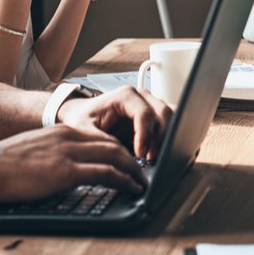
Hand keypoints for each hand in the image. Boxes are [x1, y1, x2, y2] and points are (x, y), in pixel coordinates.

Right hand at [0, 125, 146, 201]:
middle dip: (130, 157)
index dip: (117, 148)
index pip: (99, 135)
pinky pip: (106, 173)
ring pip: (115, 155)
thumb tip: (63, 166)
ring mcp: (68, 152)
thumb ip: (53, 152)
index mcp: (60, 130)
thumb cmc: (3, 165)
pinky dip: (124, 180)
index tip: (126, 159)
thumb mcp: (33, 150)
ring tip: (141, 181)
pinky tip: (132, 187)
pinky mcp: (66, 171)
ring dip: (133, 169)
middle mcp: (68, 136)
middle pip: (112, 143)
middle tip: (140, 170)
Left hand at [58, 86, 172, 160]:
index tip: (141, 155)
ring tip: (152, 156)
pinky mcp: (154, 114)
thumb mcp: (85, 131)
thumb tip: (121, 157)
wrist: (81, 114)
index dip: (145, 136)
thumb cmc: (82, 119)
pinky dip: (168, 135)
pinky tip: (155, 150)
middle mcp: (141, 96)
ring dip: (166, 137)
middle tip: (149, 159)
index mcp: (125, 95)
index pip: (145, 114)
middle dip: (160, 138)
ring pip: (171, 116)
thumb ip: (103, 142)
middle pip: (164, 113)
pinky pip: (170, 121)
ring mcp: (150, 103)